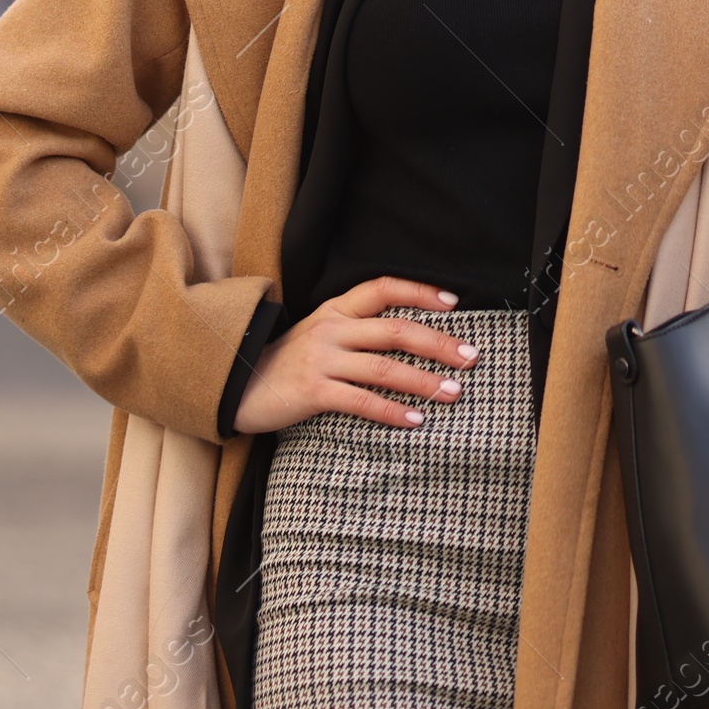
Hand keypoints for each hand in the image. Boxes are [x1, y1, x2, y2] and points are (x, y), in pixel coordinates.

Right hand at [232, 276, 478, 434]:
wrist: (237, 385)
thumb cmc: (288, 362)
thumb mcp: (320, 332)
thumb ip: (356, 329)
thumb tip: (410, 336)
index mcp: (335, 309)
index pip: (383, 288)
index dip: (420, 292)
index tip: (454, 303)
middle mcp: (331, 328)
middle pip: (394, 329)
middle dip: (438, 343)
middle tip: (471, 356)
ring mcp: (321, 359)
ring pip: (383, 367)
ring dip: (424, 380)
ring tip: (453, 391)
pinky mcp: (312, 391)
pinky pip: (361, 401)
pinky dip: (392, 411)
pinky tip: (416, 420)